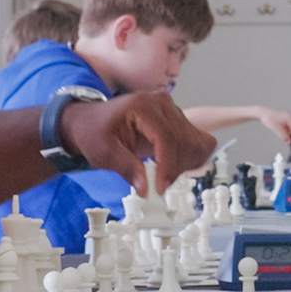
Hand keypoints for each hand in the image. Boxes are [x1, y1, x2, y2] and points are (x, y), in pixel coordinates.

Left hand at [60, 91, 215, 187]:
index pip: (166, 137)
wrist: (92, 121)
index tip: (160, 187)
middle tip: (157, 186)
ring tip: (163, 175)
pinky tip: (175, 166)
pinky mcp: (178, 119)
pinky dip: (192, 158)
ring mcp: (173, 110)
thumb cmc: (95, 132)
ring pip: (195, 142)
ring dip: (184, 165)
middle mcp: (162, 103)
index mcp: (143, 106)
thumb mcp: (103, 153)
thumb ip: (126, 168)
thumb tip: (146, 188)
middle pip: (184, 141)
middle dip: (174, 169)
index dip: (167, 166)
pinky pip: (199, 141)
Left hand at [255, 107, 290, 145]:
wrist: (264, 114)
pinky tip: (286, 138)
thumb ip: (282, 135)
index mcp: (289, 118)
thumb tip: (288, 142)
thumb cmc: (269, 118)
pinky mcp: (288, 122)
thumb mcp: (275, 128)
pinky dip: (290, 134)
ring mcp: (290, 120)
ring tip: (288, 141)